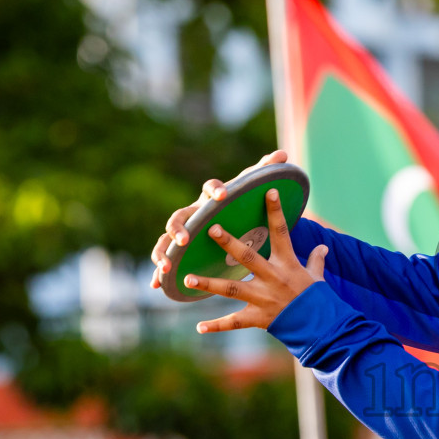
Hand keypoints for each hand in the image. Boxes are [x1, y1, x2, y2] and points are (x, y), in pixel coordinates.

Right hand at [149, 149, 289, 289]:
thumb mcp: (252, 191)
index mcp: (212, 198)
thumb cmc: (239, 205)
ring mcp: (183, 233)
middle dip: (178, 228)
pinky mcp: (180, 252)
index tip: (223, 195)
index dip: (215, 190)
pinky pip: (165, 261)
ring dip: (163, 253)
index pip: (210, 187)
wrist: (226, 220)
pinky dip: (158, 273)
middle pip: (178, 217)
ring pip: (165, 241)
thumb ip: (265, 172)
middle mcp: (193, 214)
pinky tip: (155, 284)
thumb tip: (282, 154)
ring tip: (165, 268)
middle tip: (184, 240)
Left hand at [183, 186, 328, 331]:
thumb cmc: (318, 300)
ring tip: (187, 278)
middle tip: (210, 228)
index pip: (282, 232)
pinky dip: (216, 325)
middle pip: (248, 257)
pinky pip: (234, 322)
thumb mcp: (318, 277)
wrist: (322, 327)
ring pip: (232, 289)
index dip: (276, 211)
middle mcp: (273, 278)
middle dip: (229, 242)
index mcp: (287, 264)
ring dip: (208, 283)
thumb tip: (324, 247)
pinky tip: (199, 327)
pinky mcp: (257, 317)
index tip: (268, 191)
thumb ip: (317, 261)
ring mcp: (263, 298)